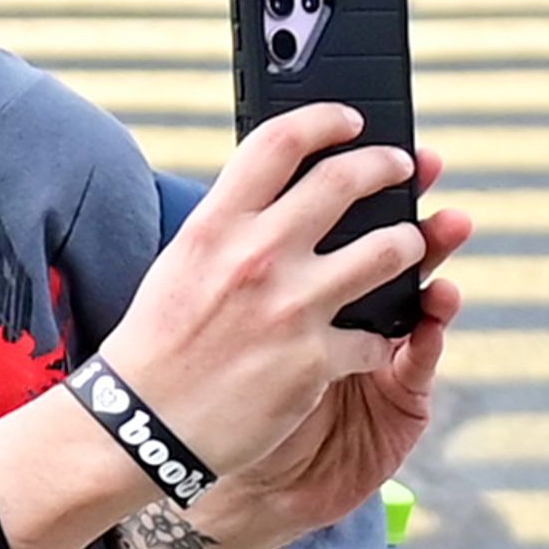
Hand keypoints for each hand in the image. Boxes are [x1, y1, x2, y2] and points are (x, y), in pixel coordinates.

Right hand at [0, 124, 466, 548]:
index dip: (326, 119)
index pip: (281, 142)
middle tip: (401, 167)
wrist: (137, 429)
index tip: (351, 121)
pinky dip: (377, 340)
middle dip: (386, 166)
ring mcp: (291, 309)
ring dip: (410, 244)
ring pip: (388, 250)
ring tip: (409, 246)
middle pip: (346, 181)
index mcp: (217, 226)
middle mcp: (257, 257)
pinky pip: (374, 338)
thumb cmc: (155, 350)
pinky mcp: (313, 363)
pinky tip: (367, 344)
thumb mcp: (180, 266)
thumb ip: (229, 228)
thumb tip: (275, 196)